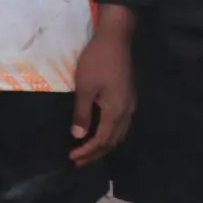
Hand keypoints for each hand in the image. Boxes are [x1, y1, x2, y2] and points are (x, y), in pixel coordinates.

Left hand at [70, 5, 136, 162]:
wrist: (115, 41)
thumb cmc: (96, 62)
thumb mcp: (85, 88)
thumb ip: (82, 113)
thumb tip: (78, 136)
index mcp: (116, 111)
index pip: (102, 140)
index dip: (87, 151)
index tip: (72, 158)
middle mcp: (127, 112)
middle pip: (113, 141)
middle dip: (96, 153)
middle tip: (78, 161)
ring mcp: (130, 105)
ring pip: (119, 134)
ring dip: (103, 145)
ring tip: (87, 152)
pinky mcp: (128, 98)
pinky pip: (121, 124)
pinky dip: (109, 134)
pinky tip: (100, 133)